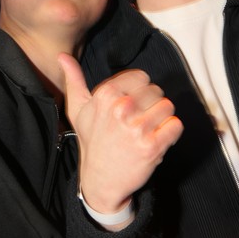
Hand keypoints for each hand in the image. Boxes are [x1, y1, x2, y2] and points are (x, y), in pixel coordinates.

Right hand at [59, 54, 182, 216]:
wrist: (101, 180)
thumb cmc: (93, 142)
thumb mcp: (78, 110)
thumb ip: (74, 80)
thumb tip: (63, 57)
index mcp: (105, 95)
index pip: (142, 77)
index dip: (140, 92)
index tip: (131, 107)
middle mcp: (121, 108)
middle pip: (157, 91)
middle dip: (151, 106)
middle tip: (138, 123)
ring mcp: (137, 128)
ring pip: (168, 107)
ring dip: (162, 119)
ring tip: (147, 131)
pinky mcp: (152, 146)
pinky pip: (175, 125)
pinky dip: (170, 133)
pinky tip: (157, 140)